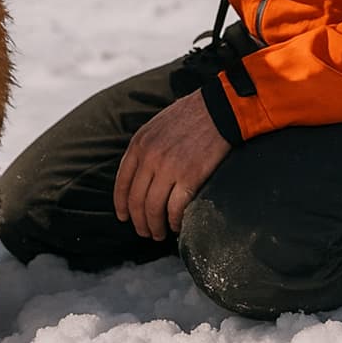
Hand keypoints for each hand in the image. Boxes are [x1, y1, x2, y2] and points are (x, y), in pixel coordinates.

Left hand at [113, 92, 230, 240]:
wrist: (219, 108)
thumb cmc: (192, 114)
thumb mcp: (158, 125)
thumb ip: (146, 147)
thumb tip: (142, 171)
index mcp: (139, 144)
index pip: (122, 182)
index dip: (122, 204)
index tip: (124, 216)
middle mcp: (149, 157)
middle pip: (136, 200)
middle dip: (139, 221)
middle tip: (145, 232)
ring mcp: (168, 168)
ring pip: (152, 208)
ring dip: (154, 226)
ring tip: (159, 234)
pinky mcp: (189, 176)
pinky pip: (175, 208)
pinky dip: (175, 222)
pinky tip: (177, 226)